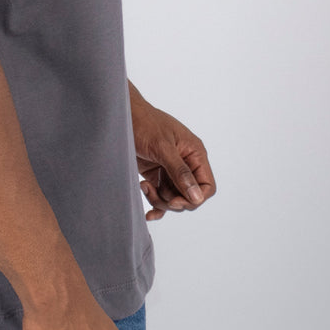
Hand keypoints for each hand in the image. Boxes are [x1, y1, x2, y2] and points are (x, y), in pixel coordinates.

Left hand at [129, 82, 215, 220]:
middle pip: (190, 196)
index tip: (175, 201)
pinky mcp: (157, 174)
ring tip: (144, 187)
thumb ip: (180, 171)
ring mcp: (170, 170)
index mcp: (194, 153)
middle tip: (154, 193)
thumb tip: (197, 197)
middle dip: (173, 201)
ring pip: (174, 198)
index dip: (194, 198)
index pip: (207, 186)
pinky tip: (148, 214)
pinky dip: (156, 205)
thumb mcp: (162, 147)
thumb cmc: (144, 124)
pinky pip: (162, 196)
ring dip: (160, 200)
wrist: (122, 116)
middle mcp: (186, 163)